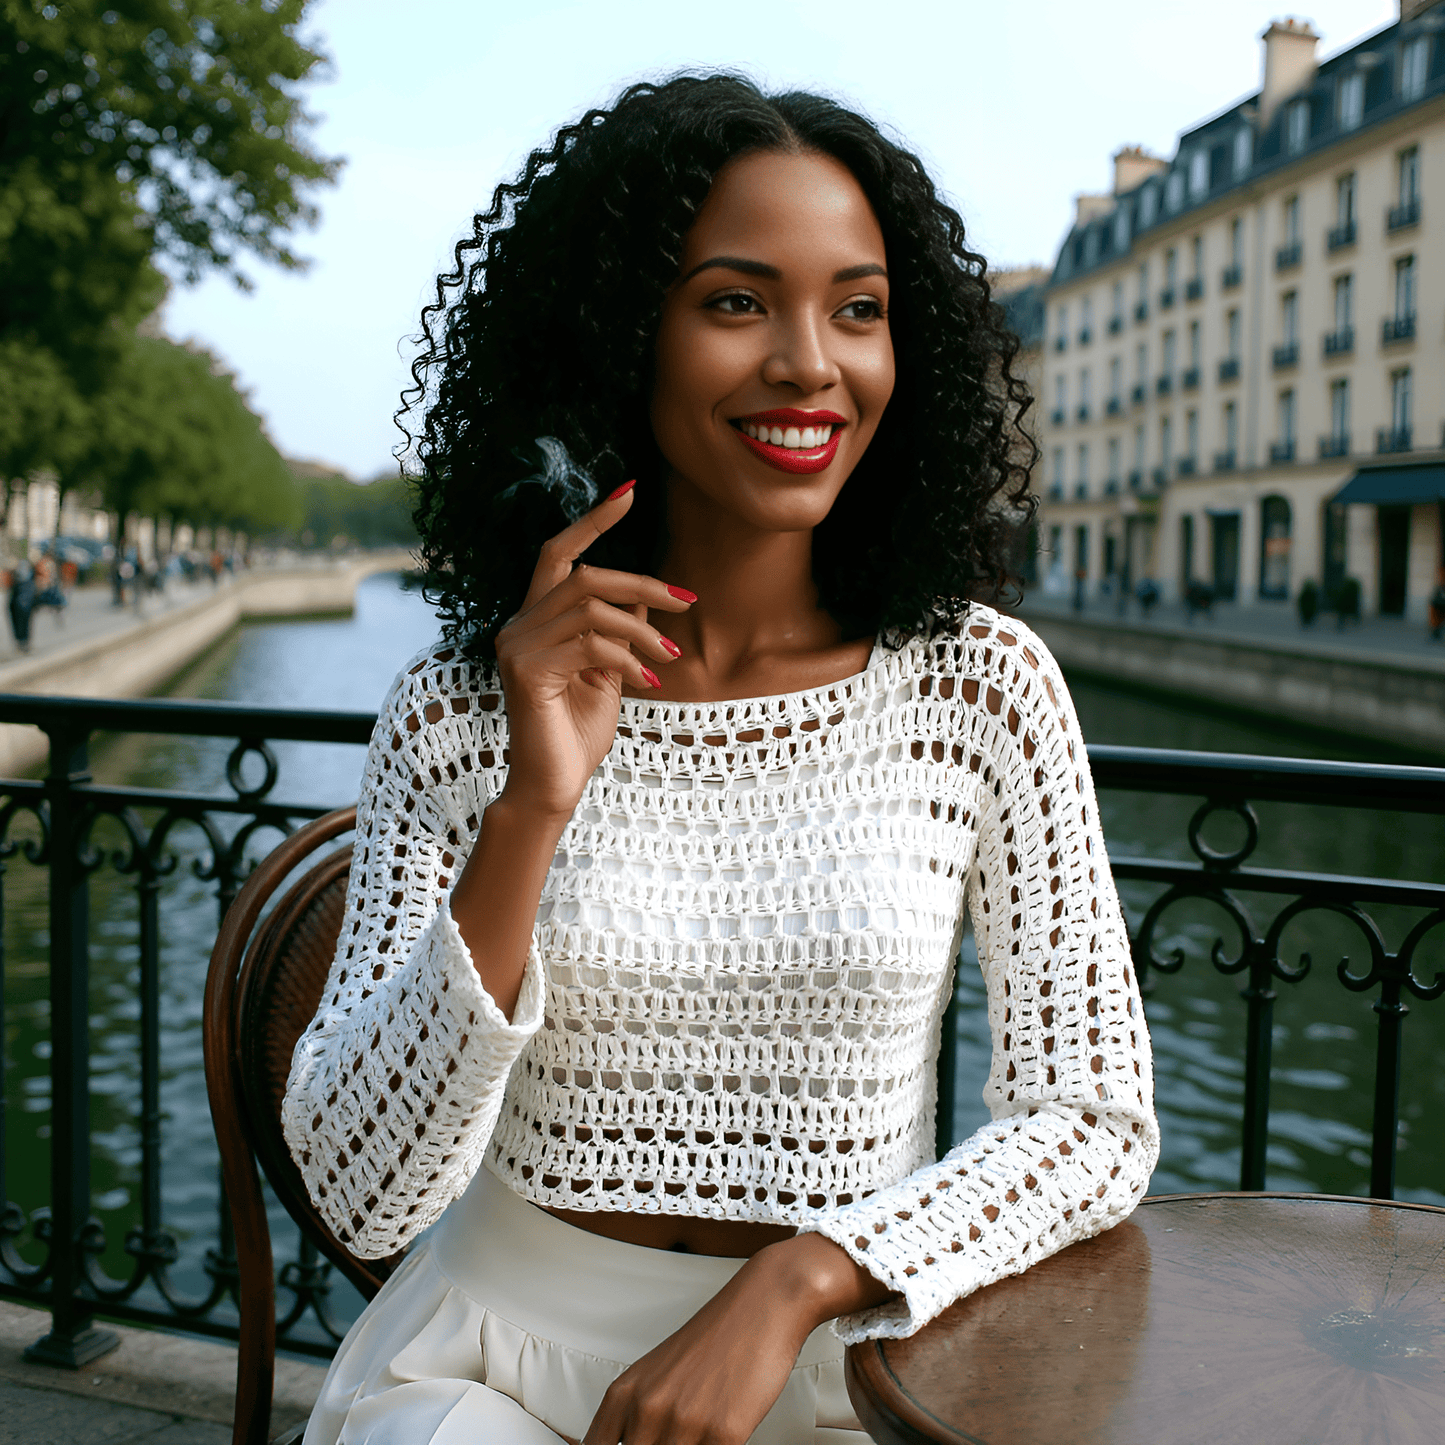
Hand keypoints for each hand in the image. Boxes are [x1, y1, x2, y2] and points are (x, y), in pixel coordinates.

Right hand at [494, 485, 693, 819]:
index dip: (592, 521)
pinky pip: (591, 646)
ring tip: (668, 661)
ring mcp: (516, 646)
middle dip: (642, 584)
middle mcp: (517, 626)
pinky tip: (648, 684)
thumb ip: (620, 634)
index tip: (628, 493)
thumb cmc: (577, 735)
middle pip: (585, 577)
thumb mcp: (609, 675)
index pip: (557, 555)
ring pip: (592, 609)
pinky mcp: (526, 671)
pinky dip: (629, 661)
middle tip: (686, 600)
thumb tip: (647, 599)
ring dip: (643, 632)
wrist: (553, 787)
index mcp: (534, 622)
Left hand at [581, 1234, 892, 1444]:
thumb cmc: (716, 1337)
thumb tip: (628, 1439)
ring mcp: (683, 1423)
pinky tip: (721, 1439)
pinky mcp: (723, 1434)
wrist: (763, 1304)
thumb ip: (635, 1414)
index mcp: (624, 1394)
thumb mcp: (657, 1374)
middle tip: (676, 1439)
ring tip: (699, 1436)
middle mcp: (647, 1410)